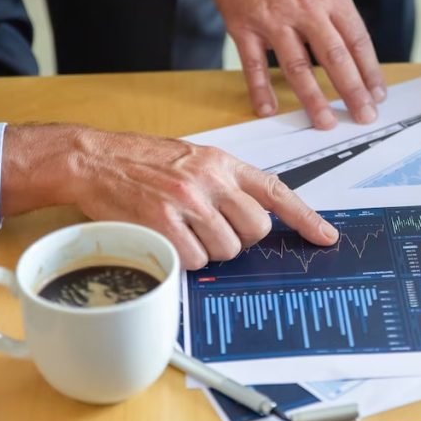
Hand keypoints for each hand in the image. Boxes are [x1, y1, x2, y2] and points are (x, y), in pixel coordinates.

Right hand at [0, 125, 338, 268]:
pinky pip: (196, 261)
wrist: (94, 158)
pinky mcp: (163, 224)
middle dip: (241, 240)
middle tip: (215, 232)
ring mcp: (187, 202)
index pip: (276, 191)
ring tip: (185, 233)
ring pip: (227, 250)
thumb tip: (253, 217)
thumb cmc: (142, 161)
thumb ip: (225, 183)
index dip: (305, 217)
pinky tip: (170, 242)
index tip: (326, 237)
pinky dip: (186, 261)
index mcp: (222, 162)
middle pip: (256, 229)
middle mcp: (210, 180)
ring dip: (210, 252)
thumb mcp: (193, 159)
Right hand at [185, 0, 385, 128]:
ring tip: (325, 122)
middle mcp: (306, 10)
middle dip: (353, 91)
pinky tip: (268, 110)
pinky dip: (260, 90)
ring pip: (298, 68)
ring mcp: (274, 21)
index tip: (378, 93)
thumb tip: (346, 37)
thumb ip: (334, 2)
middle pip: (335, 59)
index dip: (370, 71)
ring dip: (314, 99)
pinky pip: (253, 65)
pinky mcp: (244, 26)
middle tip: (364, 115)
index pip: (357, 41)